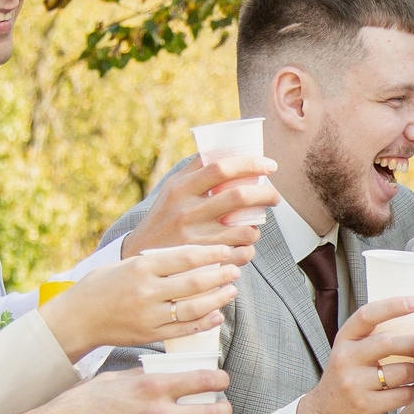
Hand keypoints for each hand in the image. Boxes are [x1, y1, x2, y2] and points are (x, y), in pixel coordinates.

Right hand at [38, 367, 232, 413]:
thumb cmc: (78, 406)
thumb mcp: (112, 379)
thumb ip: (140, 377)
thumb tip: (158, 374)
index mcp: (151, 386)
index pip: (202, 380)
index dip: (220, 381)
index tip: (222, 382)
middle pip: (212, 413)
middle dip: (225, 411)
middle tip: (223, 410)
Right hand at [41, 244, 247, 357]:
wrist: (76, 318)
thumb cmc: (99, 286)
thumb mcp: (124, 264)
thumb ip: (154, 261)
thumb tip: (191, 255)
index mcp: (140, 267)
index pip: (185, 257)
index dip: (210, 254)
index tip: (226, 251)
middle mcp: (146, 291)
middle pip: (194, 282)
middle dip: (220, 276)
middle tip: (234, 270)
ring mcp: (149, 315)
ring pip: (194, 308)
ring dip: (217, 299)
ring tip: (231, 291)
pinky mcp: (150, 334)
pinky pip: (184, 329)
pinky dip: (204, 323)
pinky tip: (217, 315)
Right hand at [121, 153, 280, 253]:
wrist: (139, 259)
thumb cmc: (163, 219)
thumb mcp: (171, 191)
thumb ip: (196, 171)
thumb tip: (229, 150)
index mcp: (179, 189)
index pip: (221, 167)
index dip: (251, 163)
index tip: (270, 165)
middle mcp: (186, 212)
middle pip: (239, 196)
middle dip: (266, 194)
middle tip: (275, 197)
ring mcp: (194, 239)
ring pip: (245, 230)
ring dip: (257, 228)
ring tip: (254, 227)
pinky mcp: (202, 263)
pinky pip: (240, 254)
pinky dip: (249, 250)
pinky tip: (244, 248)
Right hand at [296, 296, 413, 413]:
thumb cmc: (344, 379)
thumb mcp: (348, 353)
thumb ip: (370, 337)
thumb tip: (409, 316)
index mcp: (343, 341)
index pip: (366, 315)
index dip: (391, 306)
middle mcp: (346, 360)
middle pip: (389, 343)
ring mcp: (355, 384)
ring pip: (401, 372)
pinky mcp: (366, 406)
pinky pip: (403, 395)